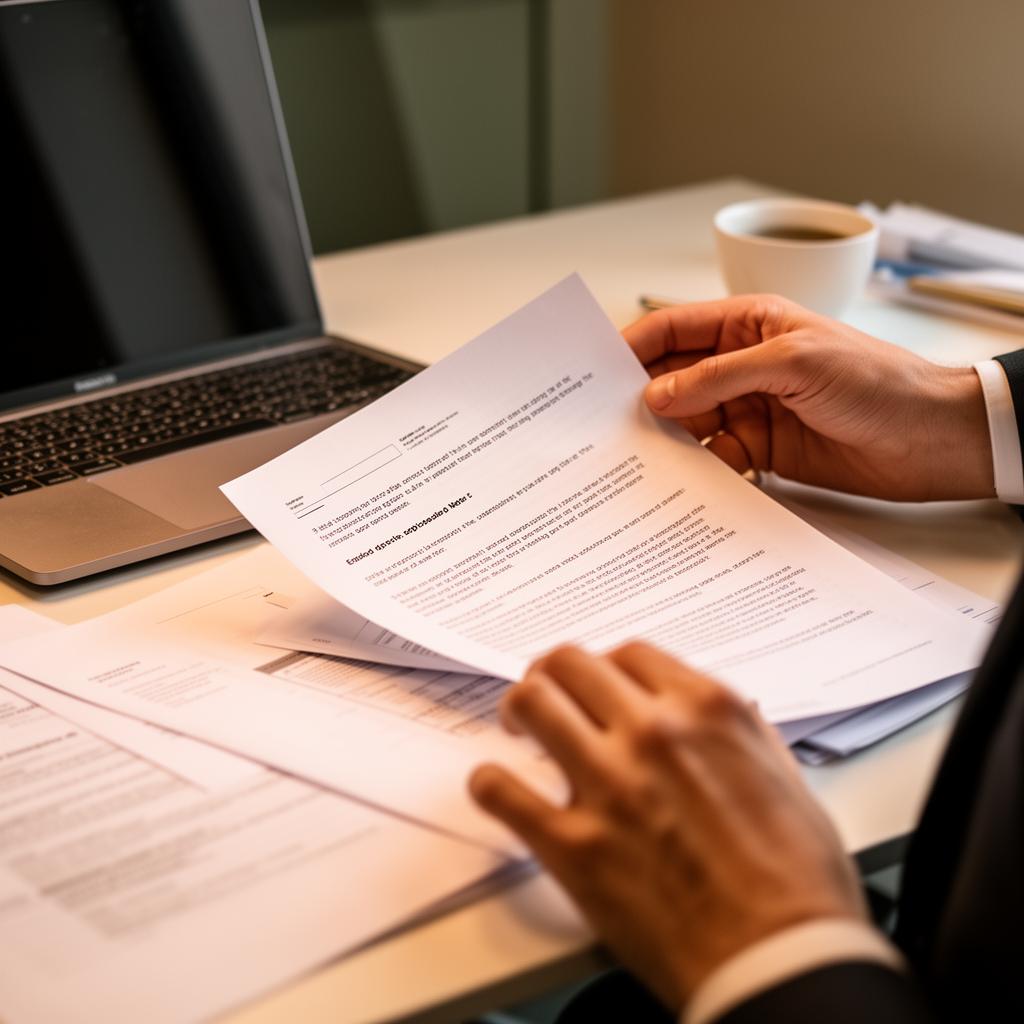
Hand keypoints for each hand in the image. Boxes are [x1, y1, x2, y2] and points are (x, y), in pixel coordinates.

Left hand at [469, 644, 866, 1009]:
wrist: (780, 962)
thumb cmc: (796, 883)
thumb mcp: (787, 781)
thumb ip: (744, 736)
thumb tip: (721, 718)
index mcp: (706, 711)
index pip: (629, 654)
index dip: (606, 666)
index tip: (597, 684)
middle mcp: (652, 733)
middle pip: (571, 665)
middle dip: (554, 674)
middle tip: (548, 693)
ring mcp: (607, 785)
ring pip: (533, 704)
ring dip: (519, 710)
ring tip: (519, 727)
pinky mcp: (572, 845)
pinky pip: (501, 790)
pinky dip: (490, 783)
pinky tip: (497, 787)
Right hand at [624, 294, 992, 500]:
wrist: (930, 439)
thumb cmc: (877, 381)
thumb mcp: (792, 363)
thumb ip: (719, 377)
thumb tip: (657, 394)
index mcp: (749, 323)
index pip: (674, 329)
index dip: (633, 347)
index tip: (595, 374)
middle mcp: (743, 364)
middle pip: (673, 378)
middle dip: (640, 398)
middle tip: (603, 424)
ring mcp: (750, 408)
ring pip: (688, 421)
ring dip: (665, 438)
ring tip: (634, 458)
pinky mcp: (761, 449)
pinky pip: (713, 457)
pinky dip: (696, 468)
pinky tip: (679, 482)